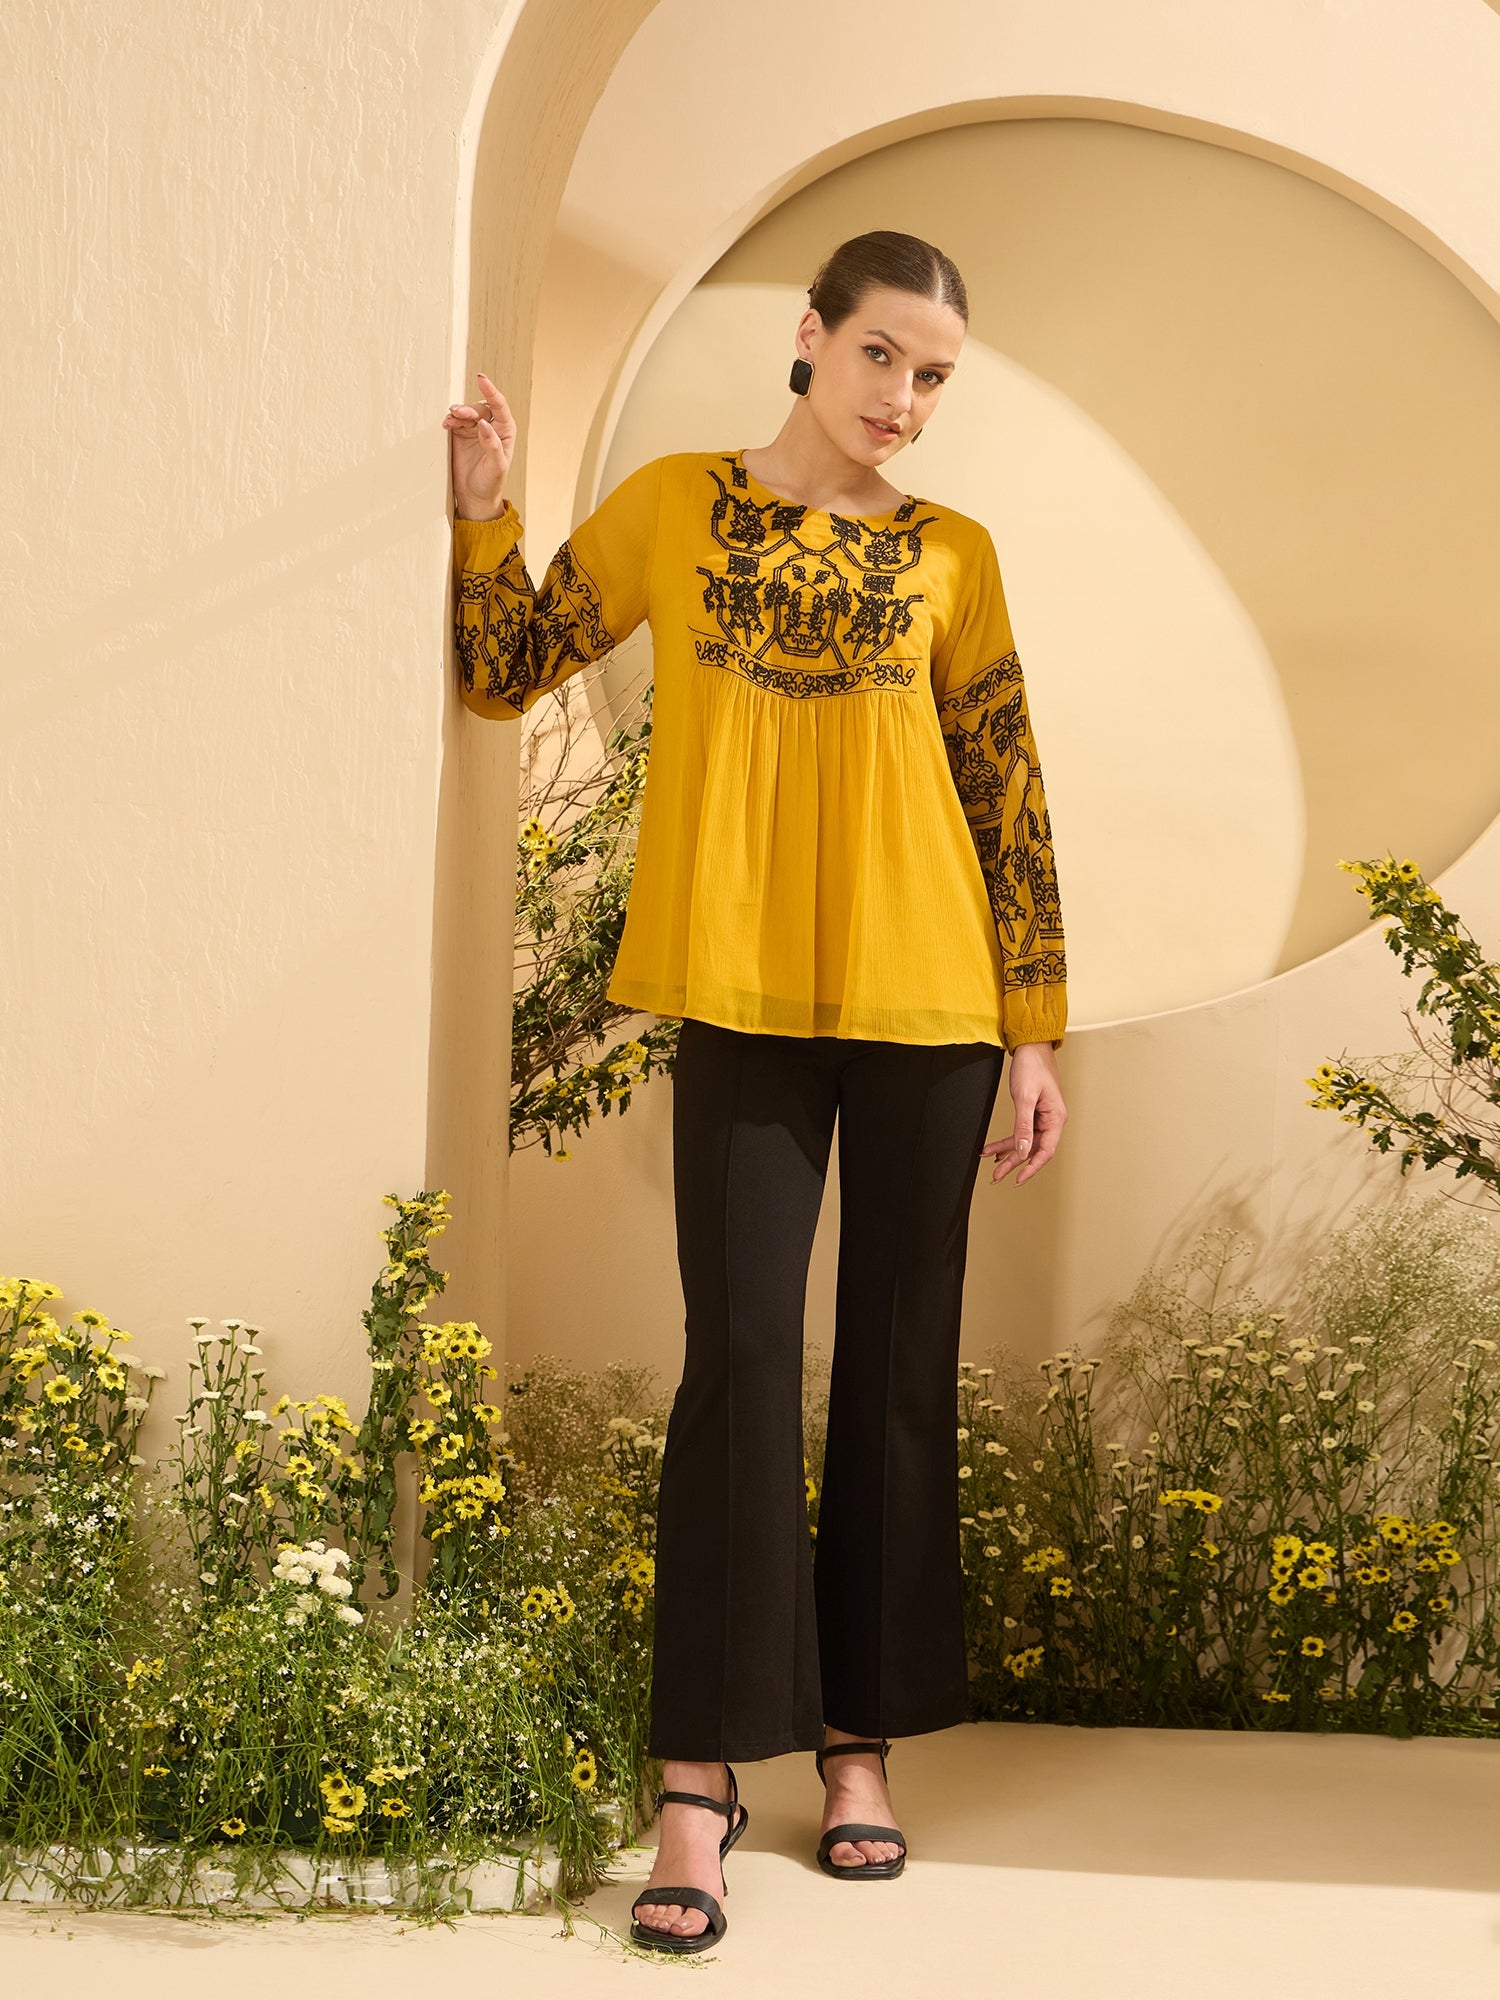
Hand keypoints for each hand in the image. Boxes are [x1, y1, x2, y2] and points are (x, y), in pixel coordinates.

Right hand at [442, 370, 515, 519]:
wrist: (474, 496)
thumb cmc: (490, 482)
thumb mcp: (496, 466)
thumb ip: (492, 444)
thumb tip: (484, 423)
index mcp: (505, 431)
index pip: (500, 406)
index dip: (491, 391)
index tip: (481, 379)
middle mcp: (491, 427)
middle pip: (480, 408)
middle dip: (468, 408)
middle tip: (457, 412)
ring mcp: (475, 430)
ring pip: (466, 412)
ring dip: (458, 412)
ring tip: (450, 418)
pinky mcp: (461, 434)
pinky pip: (456, 421)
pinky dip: (451, 419)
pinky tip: (446, 423)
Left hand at [982, 1042, 1066, 1187]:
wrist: (1030, 1046)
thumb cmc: (1033, 1066)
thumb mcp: (1025, 1098)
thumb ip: (1023, 1126)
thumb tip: (1022, 1150)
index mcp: (1055, 1118)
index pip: (1045, 1151)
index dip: (1031, 1168)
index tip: (1017, 1179)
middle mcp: (1051, 1120)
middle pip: (1032, 1149)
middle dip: (1014, 1163)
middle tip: (997, 1176)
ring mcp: (1042, 1116)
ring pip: (1024, 1142)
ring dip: (1007, 1152)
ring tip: (991, 1163)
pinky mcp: (1033, 1111)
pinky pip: (1020, 1131)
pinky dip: (1007, 1139)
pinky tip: (994, 1147)